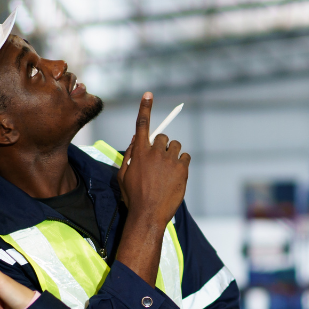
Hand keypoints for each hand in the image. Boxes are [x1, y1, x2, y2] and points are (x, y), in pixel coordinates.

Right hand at [116, 93, 189, 225]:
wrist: (148, 214)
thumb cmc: (133, 197)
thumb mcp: (123, 176)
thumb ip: (129, 155)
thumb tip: (136, 139)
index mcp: (139, 152)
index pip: (142, 125)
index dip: (145, 108)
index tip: (148, 94)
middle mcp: (155, 152)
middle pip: (162, 137)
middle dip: (161, 146)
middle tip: (159, 162)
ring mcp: (170, 160)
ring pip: (175, 146)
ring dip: (172, 154)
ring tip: (167, 171)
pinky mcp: (182, 169)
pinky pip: (185, 157)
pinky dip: (182, 164)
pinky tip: (176, 176)